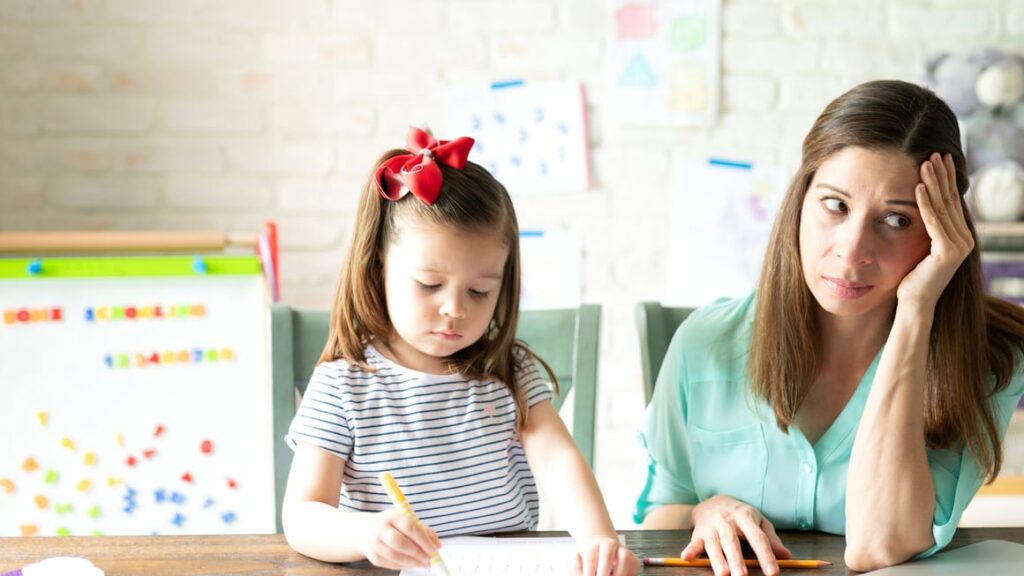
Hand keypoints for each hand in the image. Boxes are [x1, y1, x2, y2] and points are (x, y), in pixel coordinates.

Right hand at [357, 508, 441, 568]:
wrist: (366, 530)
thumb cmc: (392, 525)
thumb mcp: (406, 521)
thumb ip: (423, 531)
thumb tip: (437, 545)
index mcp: (392, 516)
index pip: (408, 527)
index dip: (423, 539)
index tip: (434, 549)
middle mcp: (380, 528)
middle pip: (399, 542)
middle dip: (417, 552)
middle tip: (429, 558)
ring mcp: (374, 543)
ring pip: (394, 555)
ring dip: (411, 562)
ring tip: (423, 563)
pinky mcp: (372, 556)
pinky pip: (390, 564)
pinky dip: (403, 565)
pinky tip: (412, 564)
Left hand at [573, 535, 639, 575]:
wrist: (600, 552)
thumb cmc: (587, 561)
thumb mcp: (577, 562)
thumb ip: (576, 567)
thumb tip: (580, 569)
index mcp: (592, 545)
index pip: (590, 558)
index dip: (589, 572)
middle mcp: (608, 544)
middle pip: (607, 556)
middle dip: (603, 573)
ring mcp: (622, 549)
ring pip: (624, 557)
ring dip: (619, 573)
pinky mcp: (632, 557)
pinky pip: (634, 564)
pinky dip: (629, 573)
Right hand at [682, 495, 790, 575]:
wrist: (714, 501)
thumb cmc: (741, 516)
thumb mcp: (758, 522)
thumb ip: (771, 539)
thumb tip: (786, 556)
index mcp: (746, 517)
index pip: (757, 537)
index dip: (765, 555)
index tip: (773, 572)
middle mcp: (727, 521)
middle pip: (733, 542)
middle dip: (737, 560)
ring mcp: (712, 526)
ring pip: (714, 544)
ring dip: (717, 559)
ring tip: (723, 574)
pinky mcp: (699, 532)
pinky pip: (694, 542)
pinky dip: (690, 550)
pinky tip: (687, 557)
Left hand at [897, 153, 973, 311]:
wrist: (914, 305)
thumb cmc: (912, 279)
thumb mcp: (921, 247)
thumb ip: (927, 229)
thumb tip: (920, 206)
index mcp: (960, 237)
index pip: (951, 202)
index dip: (945, 180)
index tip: (938, 159)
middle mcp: (964, 239)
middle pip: (950, 201)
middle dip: (941, 176)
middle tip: (934, 153)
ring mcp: (959, 246)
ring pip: (942, 208)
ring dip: (933, 183)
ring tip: (925, 163)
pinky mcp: (947, 252)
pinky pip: (933, 222)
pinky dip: (925, 204)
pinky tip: (918, 187)